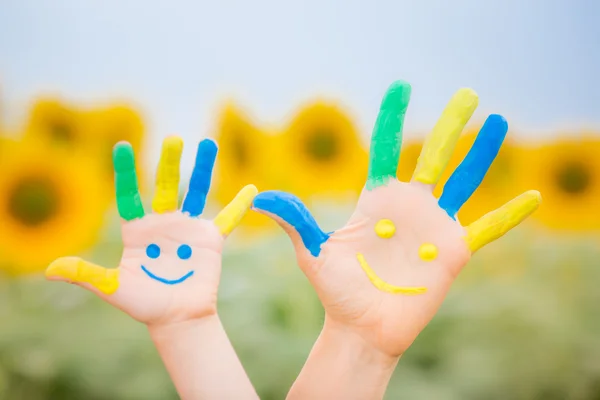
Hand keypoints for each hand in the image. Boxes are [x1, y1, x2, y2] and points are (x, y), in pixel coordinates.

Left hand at [46, 137, 256, 325]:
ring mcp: (188, 229)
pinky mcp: (211, 240)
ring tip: (208, 143)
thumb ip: (88, 275)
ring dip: (204, 169)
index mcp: (137, 230)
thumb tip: (52, 268)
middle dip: (170, 163)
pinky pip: (227, 219)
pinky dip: (240, 206)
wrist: (176, 318)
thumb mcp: (113, 289)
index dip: (127, 172)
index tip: (123, 146)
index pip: (130, 195)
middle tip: (173, 140)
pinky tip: (252, 189)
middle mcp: (163, 223)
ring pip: (198, 192)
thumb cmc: (143, 304)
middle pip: (167, 186)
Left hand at [253, 80, 540, 357]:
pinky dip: (508, 215)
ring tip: (499, 122)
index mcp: (377, 199)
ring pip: (465, 180)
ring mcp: (434, 225)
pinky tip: (532, 199)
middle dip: (450, 123)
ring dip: (483, 153)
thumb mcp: (313, 253)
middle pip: (433, 154)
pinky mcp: (453, 251)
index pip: (386, 147)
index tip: (400, 87)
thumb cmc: (337, 292)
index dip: (392, 117)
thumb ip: (296, 221)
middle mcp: (409, 206)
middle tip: (465, 93)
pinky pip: (487, 228)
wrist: (362, 328)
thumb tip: (262, 199)